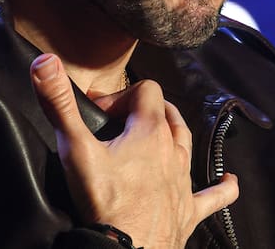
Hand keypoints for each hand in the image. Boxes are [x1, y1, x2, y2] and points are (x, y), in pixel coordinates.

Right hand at [31, 53, 238, 248]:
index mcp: (150, 131)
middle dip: (145, 109)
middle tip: (119, 120)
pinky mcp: (188, 211)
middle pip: (167, 114)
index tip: (97, 110)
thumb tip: (45, 63)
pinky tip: (229, 182)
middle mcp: (173, 151)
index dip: (120, 92)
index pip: (145, 89)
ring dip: (174, 135)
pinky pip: (212, 196)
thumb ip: (59, 105)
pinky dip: (221, 187)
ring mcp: (183, 182)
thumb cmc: (104, 203)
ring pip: (187, 146)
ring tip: (163, 131)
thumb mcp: (74, 148)